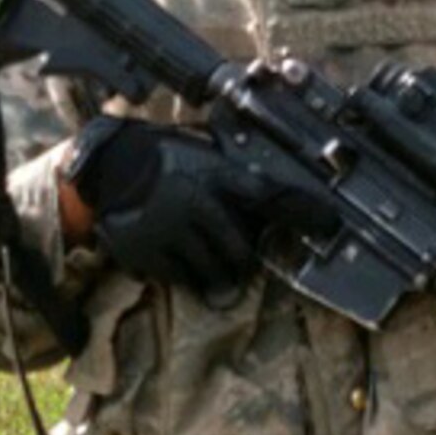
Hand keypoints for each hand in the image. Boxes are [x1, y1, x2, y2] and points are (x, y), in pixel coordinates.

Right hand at [64, 116, 333, 298]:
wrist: (105, 169)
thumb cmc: (162, 158)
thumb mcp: (202, 154)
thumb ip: (233, 178)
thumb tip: (274, 208)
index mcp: (212, 173)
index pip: (268, 195)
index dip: (303, 212)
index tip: (330, 224)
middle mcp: (195, 202)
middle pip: (241, 252)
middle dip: (244, 258)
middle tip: (239, 255)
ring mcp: (170, 231)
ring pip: (213, 272)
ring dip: (216, 272)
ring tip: (203, 254)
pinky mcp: (148, 254)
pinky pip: (182, 279)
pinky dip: (185, 274)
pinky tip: (174, 253)